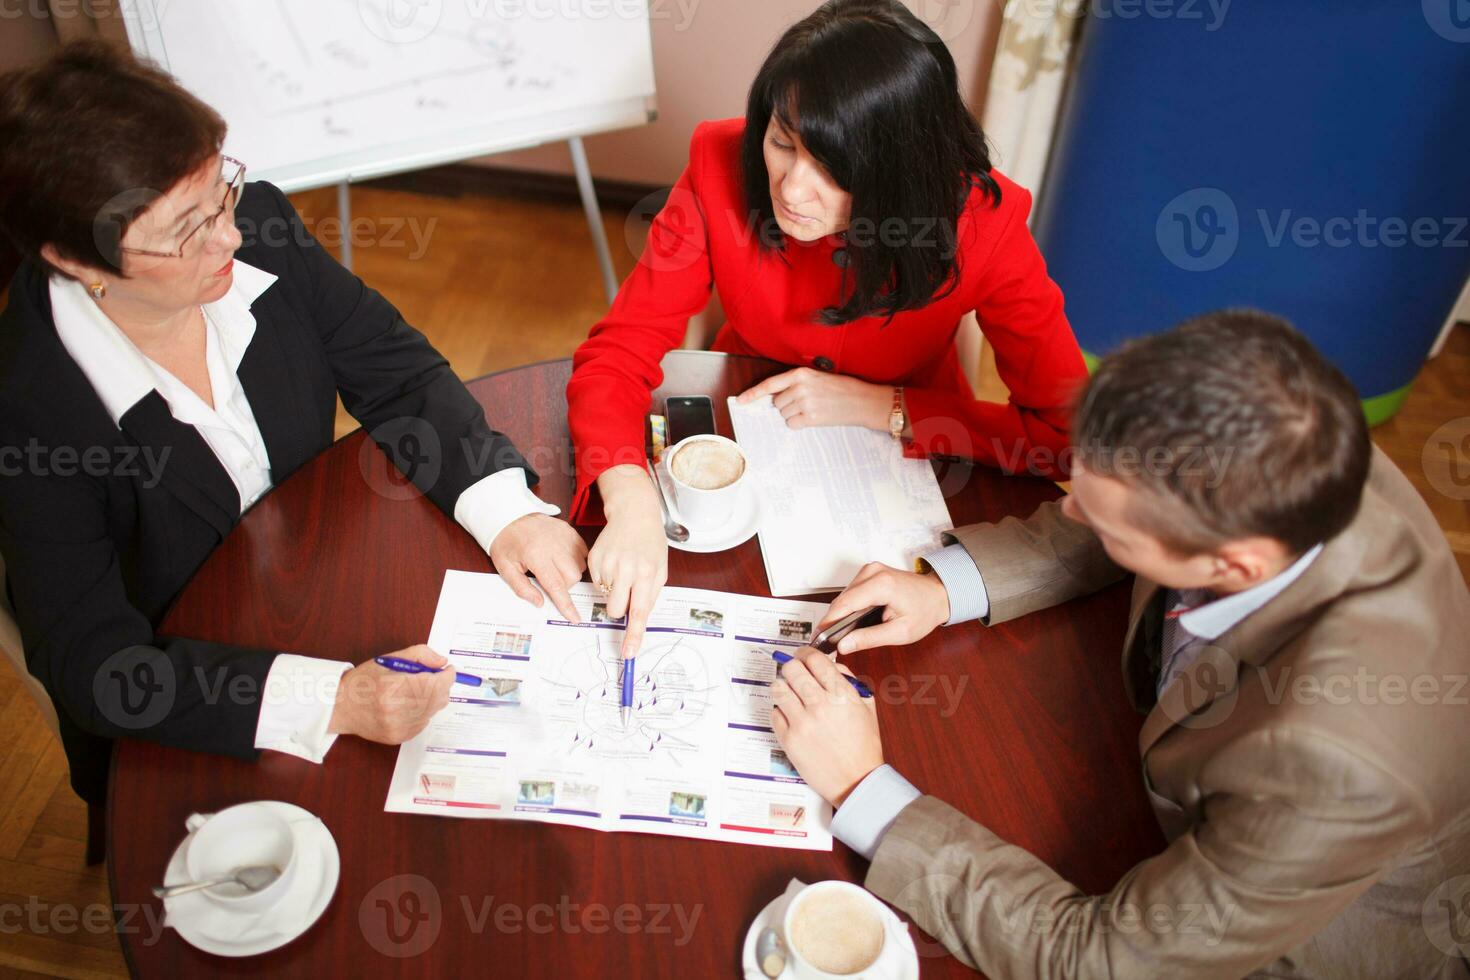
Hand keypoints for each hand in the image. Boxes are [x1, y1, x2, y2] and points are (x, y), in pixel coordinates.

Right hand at [328, 645, 452, 744]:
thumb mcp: (389, 658)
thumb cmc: (364, 681)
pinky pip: (424, 722)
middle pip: (438, 698)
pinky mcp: (399, 737)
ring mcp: (398, 727)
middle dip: (440, 685)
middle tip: (432, 677)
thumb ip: (419, 655)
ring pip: (433, 711)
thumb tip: (442, 662)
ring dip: (432, 699)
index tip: (447, 669)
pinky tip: (408, 704)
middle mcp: (395, 711)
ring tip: (415, 691)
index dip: (447, 675)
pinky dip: (423, 712)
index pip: (434, 683)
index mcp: (392, 687)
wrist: (341, 707)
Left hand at [489, 513, 587, 622]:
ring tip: (553, 566)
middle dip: (564, 585)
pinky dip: (575, 559)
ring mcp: (564, 537)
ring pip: (580, 566)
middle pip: (573, 577)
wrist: (510, 515)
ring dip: (570, 572)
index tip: (574, 617)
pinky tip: (561, 557)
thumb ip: (522, 588)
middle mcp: (554, 546)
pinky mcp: (570, 531)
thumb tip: (539, 602)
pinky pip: (583, 552)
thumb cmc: (507, 542)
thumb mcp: (505, 568)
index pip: (556, 586)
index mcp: (536, 556)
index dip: (566, 604)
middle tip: (548, 579)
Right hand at [588, 464, 668, 659]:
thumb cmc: (650, 543)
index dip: (633, 634)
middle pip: (615, 609)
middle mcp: (626, 569)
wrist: (633, 514)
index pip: (639, 611)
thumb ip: (650, 595)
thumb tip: (638, 619)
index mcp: (646, 573)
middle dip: (620, 608)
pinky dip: (605, 578)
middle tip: (627, 591)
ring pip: (604, 597)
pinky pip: (596, 583)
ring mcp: (607, 563)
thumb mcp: (660, 569)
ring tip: (623, 569)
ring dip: (613, 590)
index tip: (628, 652)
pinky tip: (614, 562)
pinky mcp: (593, 559)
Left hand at [737, 367, 891, 430]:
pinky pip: (792, 424)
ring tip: (813, 409)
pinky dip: (800, 424)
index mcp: (801, 374)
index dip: (753, 393)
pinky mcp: (811, 418)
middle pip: (777, 403)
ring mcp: (805, 403)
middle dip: (787, 405)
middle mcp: (800, 387)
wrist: (861, 401)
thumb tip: (775, 398)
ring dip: (794, 415)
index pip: (770, 384)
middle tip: (807, 403)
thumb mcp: (817, 378)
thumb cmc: (841, 389)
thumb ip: (796, 384)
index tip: (741, 400)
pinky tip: (814, 418)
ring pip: (784, 414)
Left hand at [770, 647, 882, 805]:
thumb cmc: (864, 747)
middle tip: (794, 673)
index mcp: (842, 695)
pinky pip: (774, 713)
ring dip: (782, 687)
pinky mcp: (790, 740)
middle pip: (792, 669)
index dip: (807, 653)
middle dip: (792, 667)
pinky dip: (780, 711)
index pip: (815, 659)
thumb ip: (849, 681)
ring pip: (778, 688)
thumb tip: (830, 665)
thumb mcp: (867, 707)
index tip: (804, 656)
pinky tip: (790, 716)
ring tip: (788, 693)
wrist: (858, 781)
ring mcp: (803, 723)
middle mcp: (820, 705)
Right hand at [821, 562, 949, 654]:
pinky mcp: (869, 572)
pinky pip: (851, 591)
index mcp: (881, 585)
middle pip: (841, 600)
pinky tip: (850, 621)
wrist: (939, 594)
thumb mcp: (900, 632)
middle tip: (827, 643)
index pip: (844, 604)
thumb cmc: (924, 611)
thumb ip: (869, 639)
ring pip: (844, 595)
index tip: (817, 639)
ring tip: (838, 634)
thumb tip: (844, 645)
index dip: (828, 623)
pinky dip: (848, 606)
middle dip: (832, 621)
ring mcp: (870, 569)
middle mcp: (872, 572)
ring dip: (840, 614)